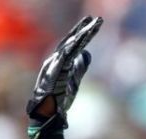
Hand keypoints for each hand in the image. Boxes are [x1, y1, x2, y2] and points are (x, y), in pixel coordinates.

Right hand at [27, 16, 102, 138]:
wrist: (49, 112)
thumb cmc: (60, 96)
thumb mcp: (74, 77)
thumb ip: (80, 65)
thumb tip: (87, 52)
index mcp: (62, 60)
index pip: (74, 43)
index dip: (84, 32)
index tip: (95, 22)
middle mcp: (56, 59)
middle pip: (71, 41)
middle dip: (83, 29)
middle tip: (95, 19)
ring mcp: (53, 66)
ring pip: (67, 48)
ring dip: (79, 37)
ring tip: (89, 28)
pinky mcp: (53, 75)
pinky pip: (61, 60)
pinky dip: (68, 50)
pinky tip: (76, 43)